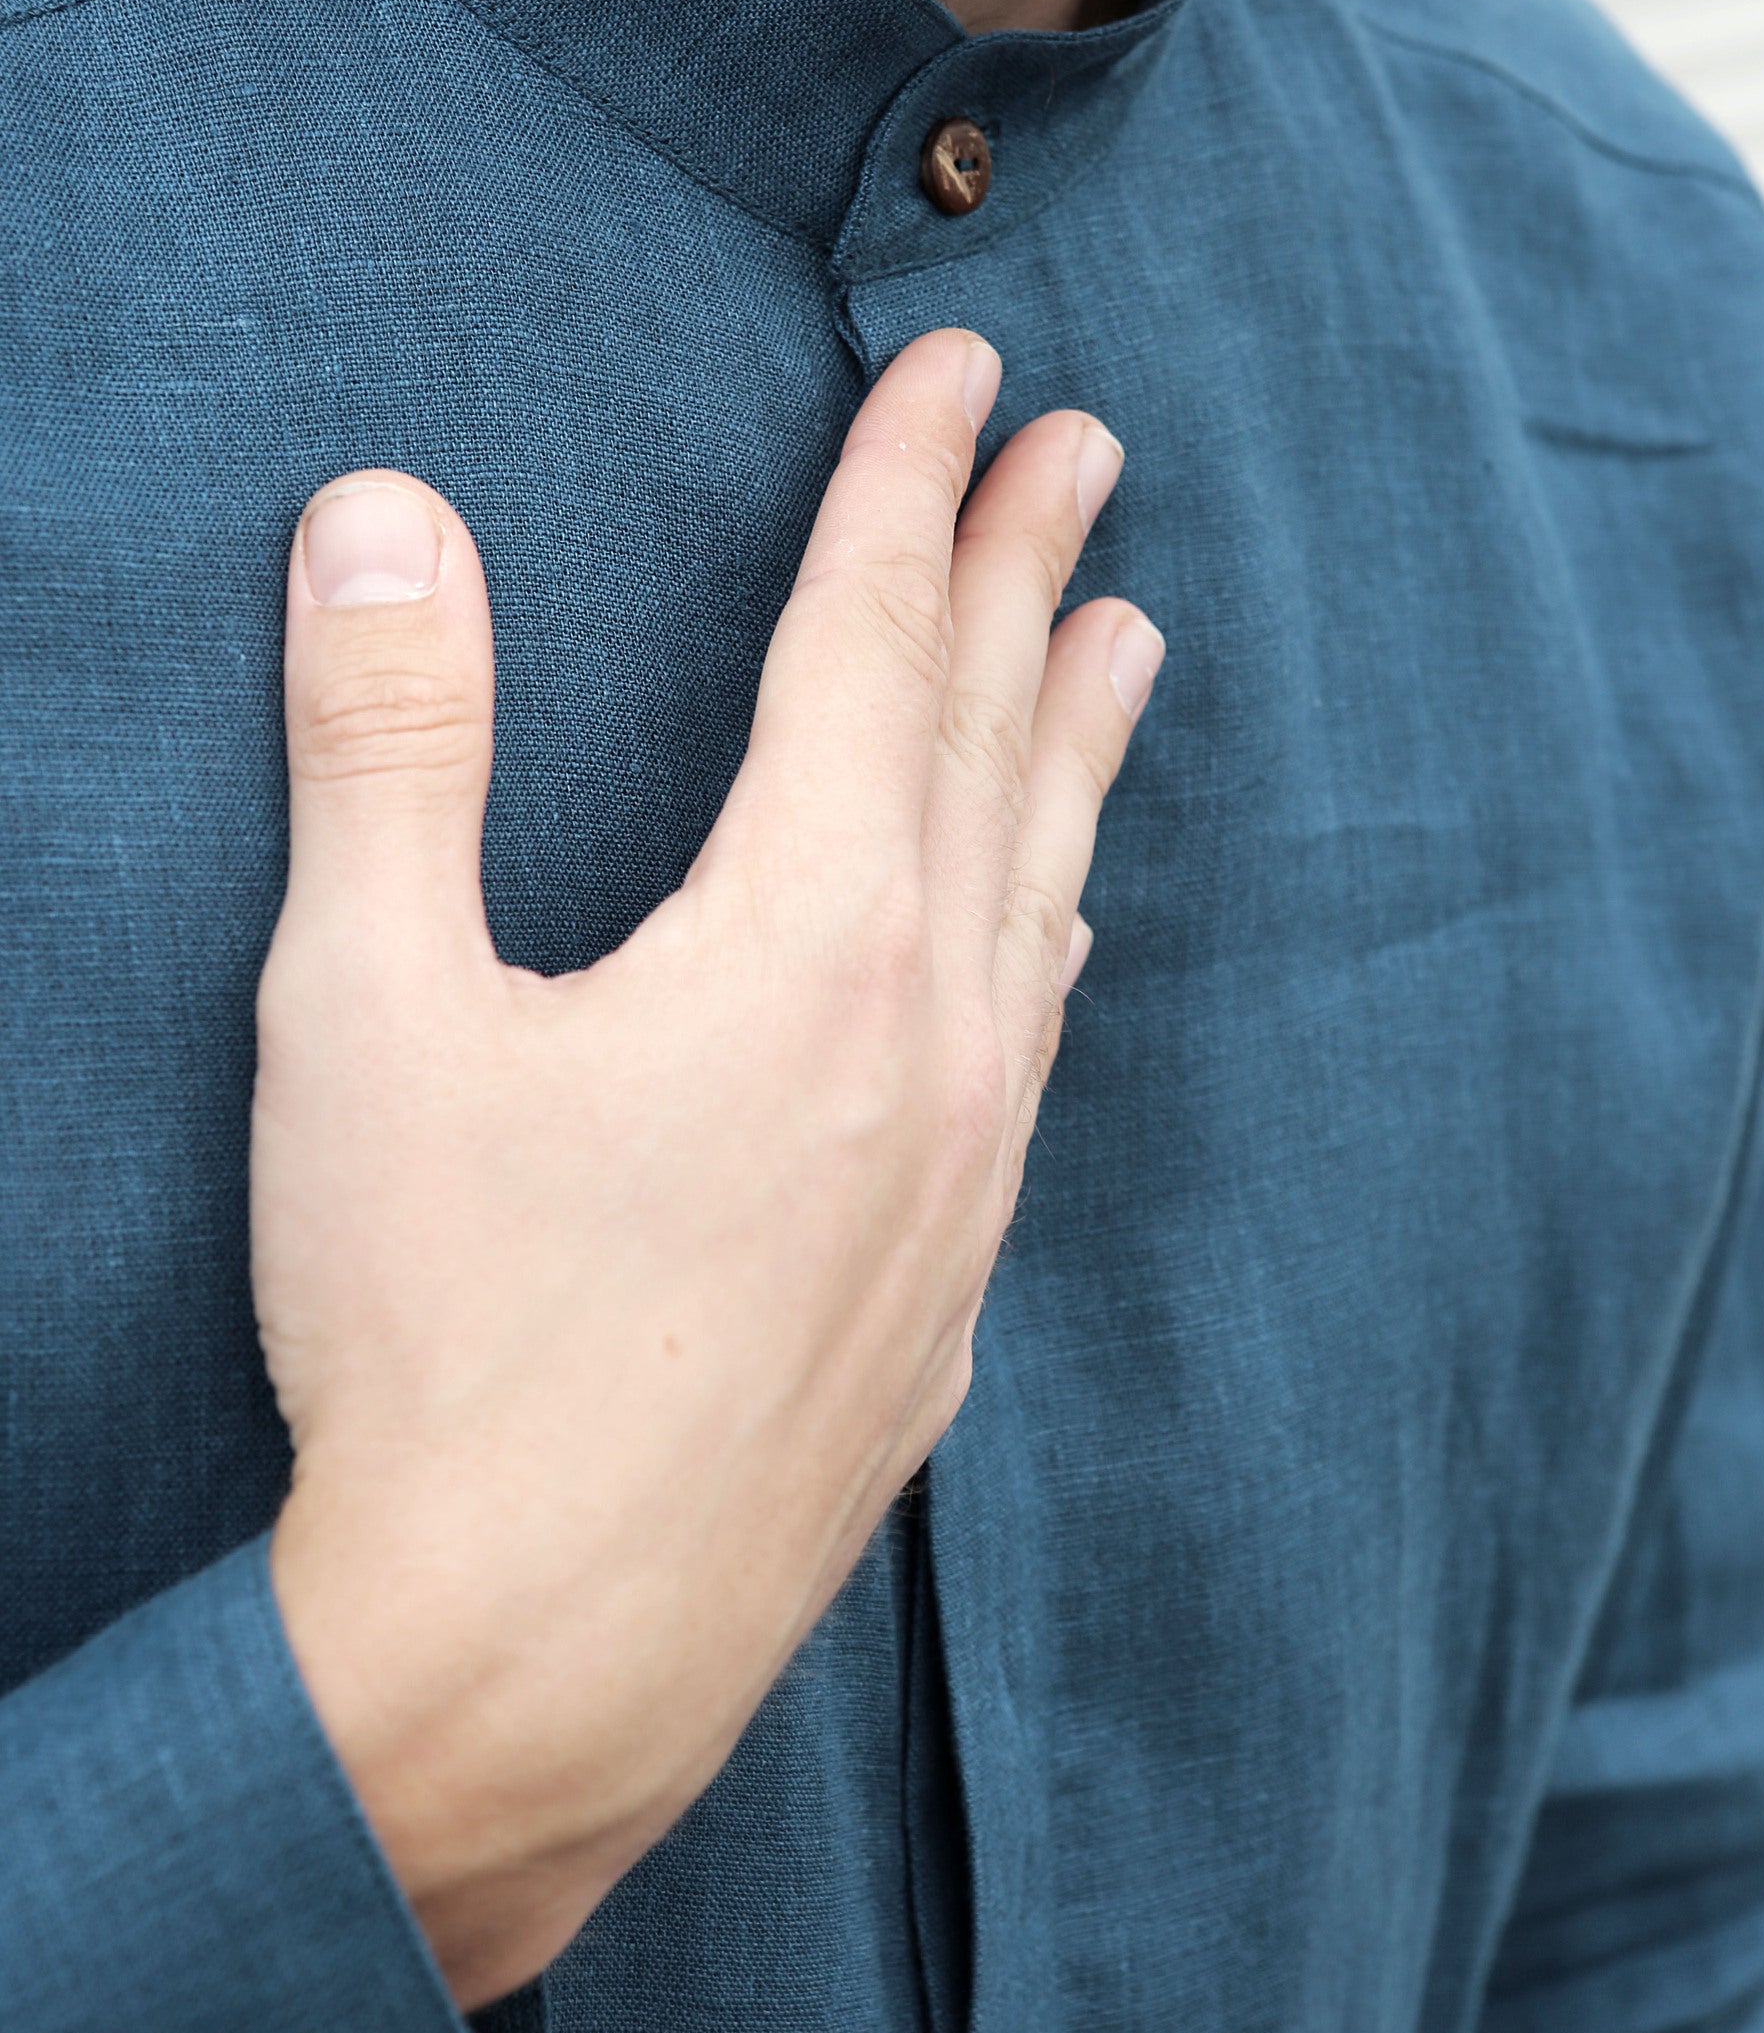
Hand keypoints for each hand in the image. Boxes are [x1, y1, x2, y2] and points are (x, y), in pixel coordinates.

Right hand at [256, 329, 1163, 2008]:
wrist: (533, 1664)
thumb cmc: (431, 1339)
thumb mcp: (362, 1014)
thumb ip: (386, 744)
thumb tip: (378, 515)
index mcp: (797, 938)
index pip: (868, 647)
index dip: (908, 489)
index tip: (960, 369)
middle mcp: (922, 1035)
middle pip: (986, 745)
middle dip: (1026, 573)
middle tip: (1084, 445)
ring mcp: (956, 1173)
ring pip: (1039, 895)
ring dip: (1077, 749)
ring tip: (1131, 637)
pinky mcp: (942, 1292)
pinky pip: (1032, 1058)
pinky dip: (1050, 944)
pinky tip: (1061, 934)